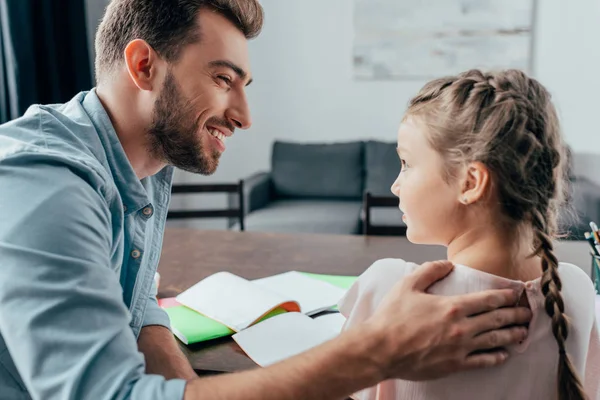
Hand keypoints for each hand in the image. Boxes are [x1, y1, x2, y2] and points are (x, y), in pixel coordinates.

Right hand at [366, 260, 530, 380]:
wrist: (381, 350)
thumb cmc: (392, 317)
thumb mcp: (407, 285)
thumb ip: (430, 271)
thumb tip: (448, 264)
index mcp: (452, 307)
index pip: (488, 300)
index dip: (506, 296)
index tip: (517, 293)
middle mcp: (461, 328)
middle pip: (497, 320)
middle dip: (515, 315)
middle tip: (528, 312)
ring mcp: (460, 348)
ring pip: (495, 340)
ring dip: (512, 335)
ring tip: (523, 332)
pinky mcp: (455, 365)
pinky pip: (483, 361)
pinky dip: (496, 357)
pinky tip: (504, 354)